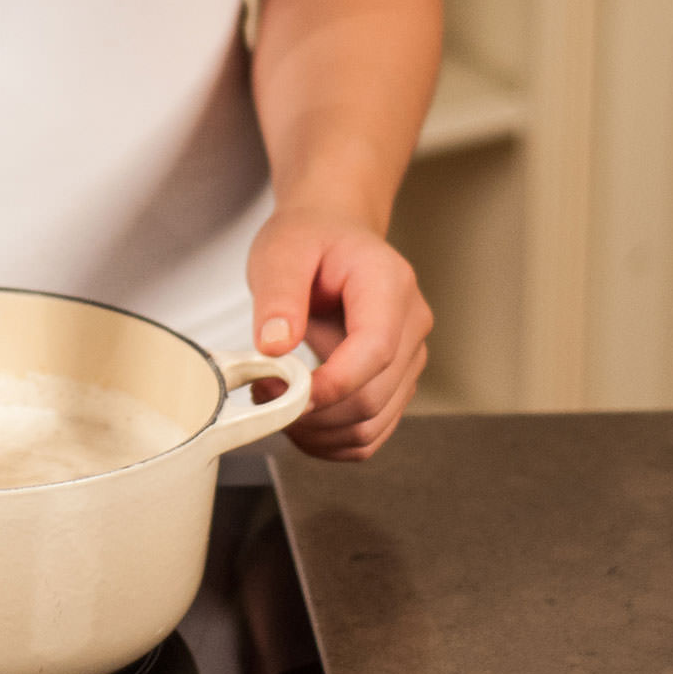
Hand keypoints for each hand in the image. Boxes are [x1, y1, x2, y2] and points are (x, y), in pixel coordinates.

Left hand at [247, 209, 431, 460]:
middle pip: (374, 397)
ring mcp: (408, 358)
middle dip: (313, 412)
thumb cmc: (309, 238)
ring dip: (317, 431)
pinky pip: (370, 432)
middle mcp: (411, 324)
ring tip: (273, 399)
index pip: (375, 350)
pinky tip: (296, 415)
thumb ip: (278, 296)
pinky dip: (330, 439)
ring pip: (371, 425)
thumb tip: (275, 346)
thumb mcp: (281, 251)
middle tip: (261, 391)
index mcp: (389, 284)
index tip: (282, 391)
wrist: (333, 233)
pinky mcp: (396, 383)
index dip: (331, 383)